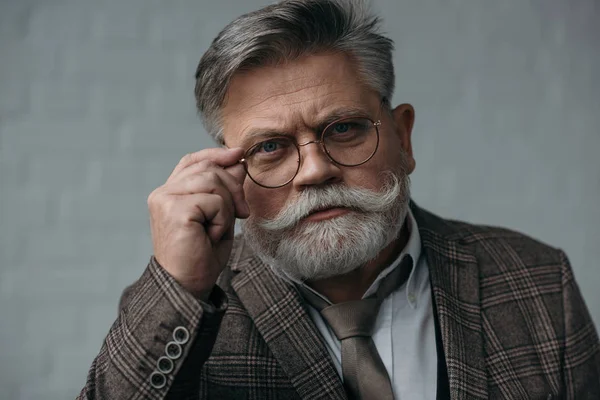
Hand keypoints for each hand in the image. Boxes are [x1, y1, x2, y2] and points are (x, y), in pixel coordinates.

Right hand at [147, 147, 248, 299]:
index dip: (216, 155)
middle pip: (207, 168)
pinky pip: (213, 200)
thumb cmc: (202, 256)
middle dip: (233, 186)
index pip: (192, 161)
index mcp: (169, 193)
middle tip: (242, 212)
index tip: (239, 155)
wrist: (188, 286)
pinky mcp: (174, 210)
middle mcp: (162, 193)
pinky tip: (212, 236)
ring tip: (219, 229)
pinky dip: (222, 219)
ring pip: (212, 180)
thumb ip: (224, 189)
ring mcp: (165, 200)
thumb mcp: (219, 216)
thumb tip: (238, 162)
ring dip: (226, 206)